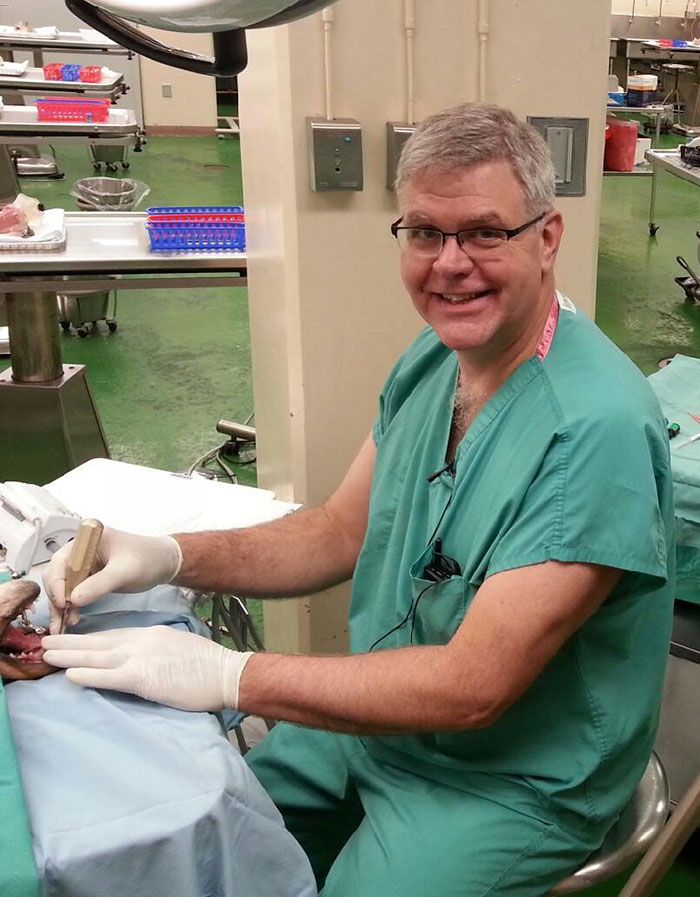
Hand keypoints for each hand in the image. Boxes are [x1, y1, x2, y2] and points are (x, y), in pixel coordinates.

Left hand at [42, 626, 252, 711]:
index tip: (68, 639)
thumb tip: (141, 658)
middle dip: (70, 642)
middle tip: (45, 641)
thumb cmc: (206, 664)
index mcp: (150, 634)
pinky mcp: (145, 678)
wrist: (225, 672)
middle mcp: (141, 641)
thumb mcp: (177, 646)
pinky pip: (110, 676)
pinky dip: (89, 674)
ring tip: (47, 655)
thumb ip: (155, 649)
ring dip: (69, 655)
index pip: (112, 635)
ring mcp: (142, 658)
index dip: (87, 639)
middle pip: (98, 641)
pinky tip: (70, 675)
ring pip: (98, 655)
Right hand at [43, 527, 182, 632]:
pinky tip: (73, 619)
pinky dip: (70, 606)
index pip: (61, 561)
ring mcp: (84, 564)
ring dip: (61, 606)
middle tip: (60, 619)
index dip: (57, 583)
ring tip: (64, 625)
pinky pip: (73, 592)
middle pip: (57, 575)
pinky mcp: (89, 577)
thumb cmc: (148, 559)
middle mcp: (81, 550)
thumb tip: (73, 600)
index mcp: (88, 539)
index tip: (63, 602)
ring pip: (63, 586)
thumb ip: (100, 584)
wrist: (164, 563)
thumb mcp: (125, 571)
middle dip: (57, 598)